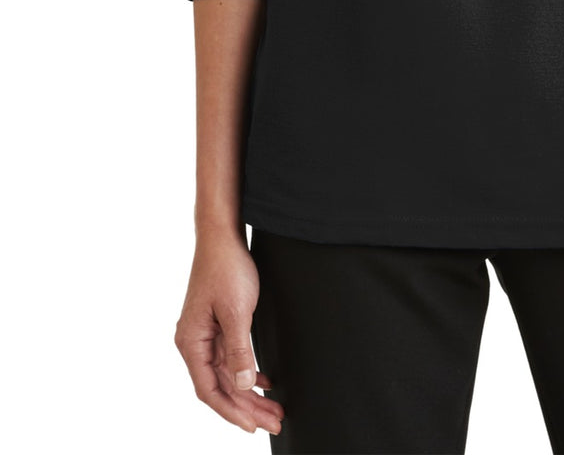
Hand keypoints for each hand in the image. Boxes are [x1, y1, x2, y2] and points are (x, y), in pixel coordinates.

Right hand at [175, 228, 284, 436]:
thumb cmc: (226, 268)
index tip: (253, 427)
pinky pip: (231, 358)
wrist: (223, 235)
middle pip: (221, 386)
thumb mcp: (237, 311)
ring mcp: (206, 335)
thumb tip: (244, 385)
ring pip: (228, 374)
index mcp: (191, 342)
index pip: (209, 390)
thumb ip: (239, 350)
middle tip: (274, 421)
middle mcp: (194, 342)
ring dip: (250, 392)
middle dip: (247, 407)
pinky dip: (248, 372)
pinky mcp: (217, 325)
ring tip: (275, 408)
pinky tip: (264, 381)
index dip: (231, 411)